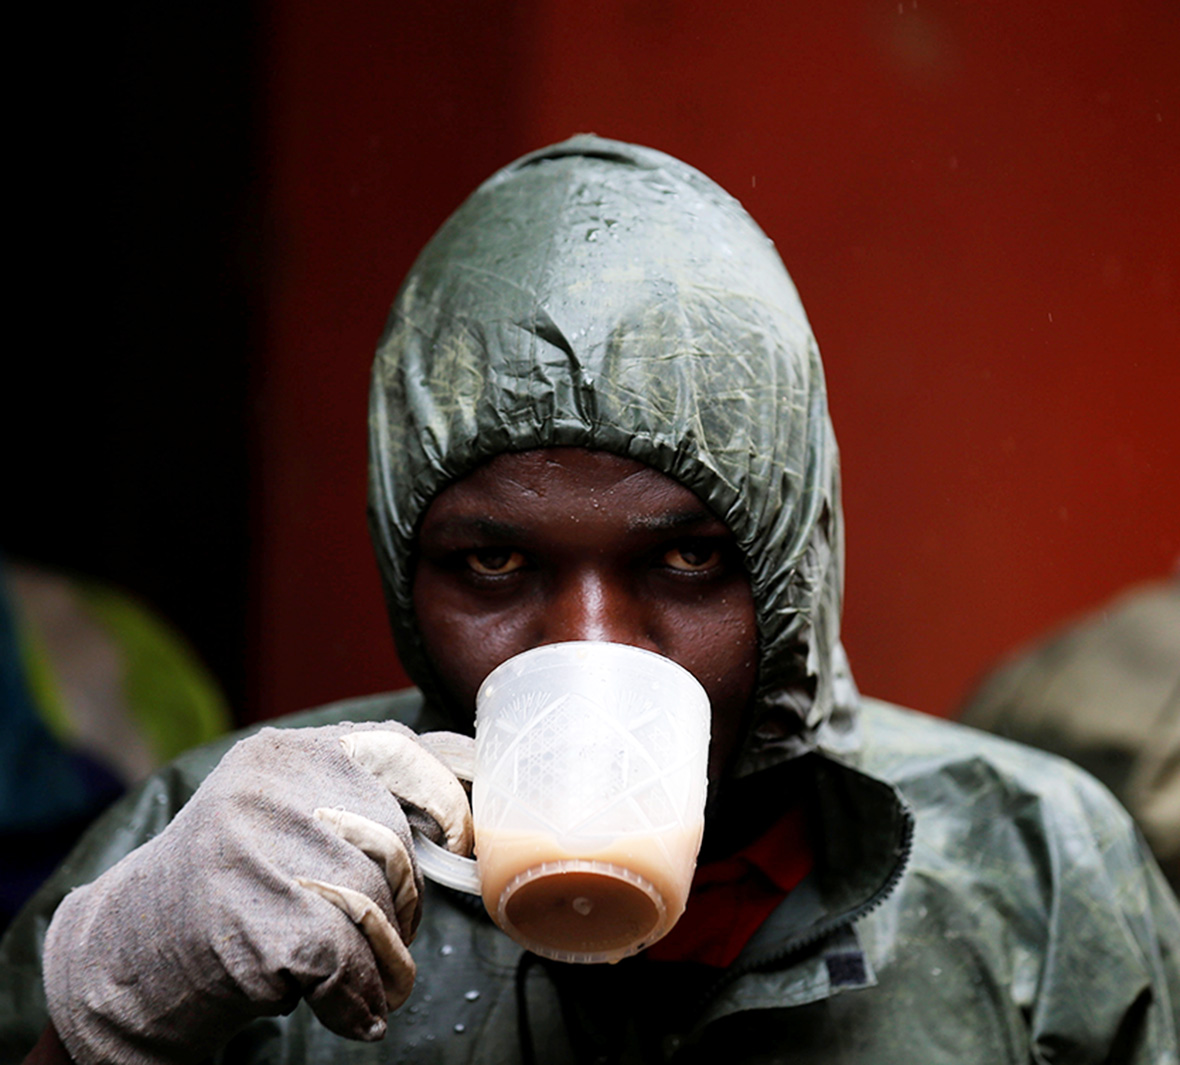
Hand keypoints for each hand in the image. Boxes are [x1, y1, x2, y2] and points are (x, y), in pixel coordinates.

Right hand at [42, 722, 472, 1064]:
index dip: (446, 799)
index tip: (462, 840)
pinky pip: (351, 961)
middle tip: (385, 939)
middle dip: (404, 902)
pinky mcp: (256, 922)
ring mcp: (258, 851)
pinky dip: (360, 998)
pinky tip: (351, 1012)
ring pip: (378, 904)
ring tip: (368, 981)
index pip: (400, 749)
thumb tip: (470, 778)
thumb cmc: (228, 885)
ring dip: (386, 959)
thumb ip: (359, 792)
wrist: (121, 961)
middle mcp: (271, 789)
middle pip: (394, 843)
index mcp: (287, 753)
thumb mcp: (284, 812)